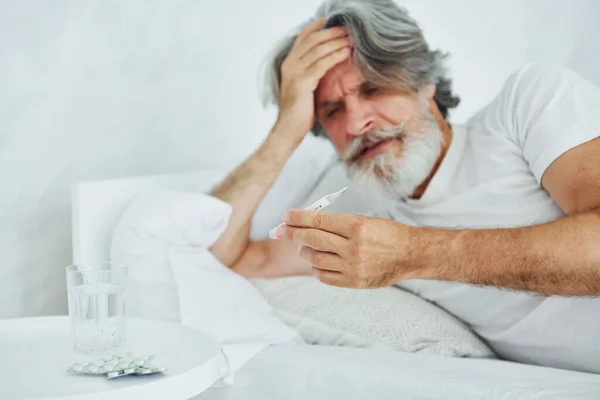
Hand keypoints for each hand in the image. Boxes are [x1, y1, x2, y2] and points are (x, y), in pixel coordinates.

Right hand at [275, 17, 350, 139]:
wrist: (288, 129)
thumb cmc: (300, 112)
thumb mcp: (305, 86)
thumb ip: (313, 72)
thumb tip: (331, 61)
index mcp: (289, 63)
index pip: (303, 37)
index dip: (317, 27)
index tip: (331, 20)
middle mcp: (290, 64)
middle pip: (313, 40)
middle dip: (332, 32)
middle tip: (348, 29)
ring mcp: (294, 72)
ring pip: (318, 49)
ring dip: (337, 42)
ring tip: (351, 39)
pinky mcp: (302, 82)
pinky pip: (322, 64)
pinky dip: (335, 56)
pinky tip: (346, 53)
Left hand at [275, 210, 419, 287]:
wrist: (411, 254)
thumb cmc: (387, 233)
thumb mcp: (364, 220)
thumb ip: (337, 223)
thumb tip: (307, 223)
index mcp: (356, 226)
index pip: (318, 220)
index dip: (298, 218)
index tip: (285, 216)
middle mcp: (353, 246)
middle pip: (312, 239)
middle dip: (292, 233)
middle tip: (281, 231)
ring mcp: (353, 266)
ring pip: (314, 258)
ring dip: (304, 251)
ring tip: (304, 247)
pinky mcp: (354, 282)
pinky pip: (324, 276)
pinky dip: (316, 268)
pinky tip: (318, 262)